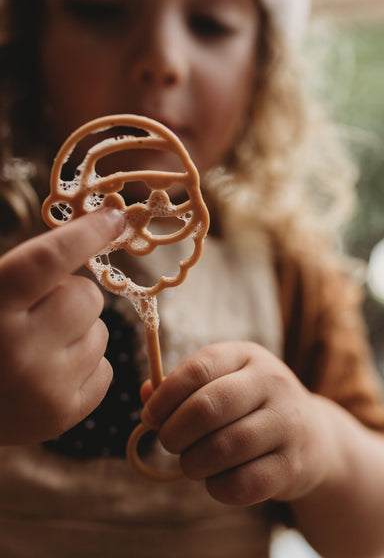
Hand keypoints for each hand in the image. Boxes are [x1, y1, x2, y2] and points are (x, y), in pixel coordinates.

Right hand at [0, 207, 124, 444]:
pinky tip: (51, 371)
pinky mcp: (62, 415)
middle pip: (87, 297)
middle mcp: (19, 350)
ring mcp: (44, 388)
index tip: (116, 217)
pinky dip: (85, 365)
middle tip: (42, 308)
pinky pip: (105, 369)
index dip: (87, 234)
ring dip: (79, 332)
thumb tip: (98, 229)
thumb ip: (28, 268)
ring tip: (40, 345)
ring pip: (101, 333)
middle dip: (72, 295)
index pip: (49, 259)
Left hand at [141, 341, 326, 505]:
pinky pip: (243, 483)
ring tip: (191, 463)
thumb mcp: (224, 382)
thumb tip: (146, 395)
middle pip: (208, 407)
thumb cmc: (251, 406)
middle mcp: (272, 382)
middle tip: (169, 443)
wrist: (314, 437)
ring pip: (223, 447)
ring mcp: (287, 423)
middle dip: (175, 432)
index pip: (199, 368)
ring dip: (193, 463)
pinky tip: (216, 480)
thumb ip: (184, 387)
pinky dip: (218, 488)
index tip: (150, 417)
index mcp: (247, 355)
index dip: (166, 396)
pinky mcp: (293, 465)